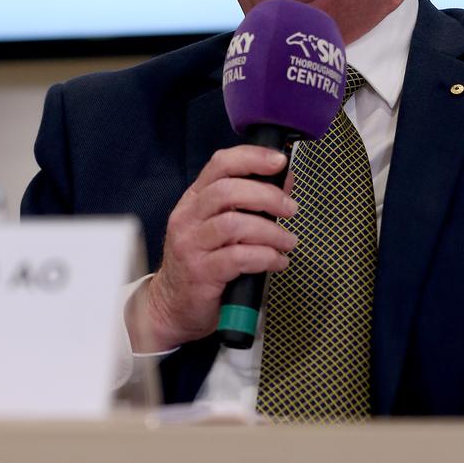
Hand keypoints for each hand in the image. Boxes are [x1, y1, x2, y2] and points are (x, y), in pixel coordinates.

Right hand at [126, 146, 297, 351]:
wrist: (173, 306)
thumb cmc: (204, 260)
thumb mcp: (224, 225)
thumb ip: (252, 201)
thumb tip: (285, 178)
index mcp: (195, 198)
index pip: (221, 164)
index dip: (252, 157)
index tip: (279, 161)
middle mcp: (188, 217)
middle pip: (228, 191)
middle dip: (267, 196)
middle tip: (290, 209)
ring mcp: (191, 245)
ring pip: (234, 225)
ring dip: (270, 231)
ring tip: (288, 241)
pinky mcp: (200, 273)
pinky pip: (238, 258)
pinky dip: (265, 257)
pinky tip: (278, 261)